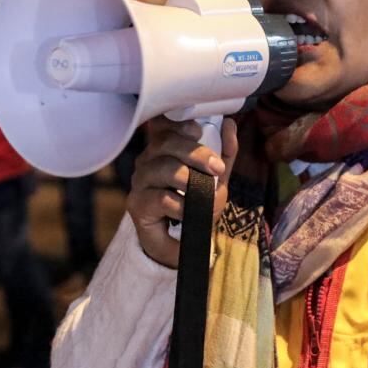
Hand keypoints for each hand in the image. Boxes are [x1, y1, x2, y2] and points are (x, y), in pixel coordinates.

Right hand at [126, 117, 236, 268]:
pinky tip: (188, 212)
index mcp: (165, 148)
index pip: (165, 124)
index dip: (180, 124)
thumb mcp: (215, 177)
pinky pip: (160, 197)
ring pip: (163, 168)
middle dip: (196, 153)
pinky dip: (181, 205)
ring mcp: (140, 181)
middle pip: (166, 143)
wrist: (181, 243)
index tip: (199, 131)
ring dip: (190, 180)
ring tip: (204, 195)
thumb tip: (230, 124)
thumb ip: (224, 152)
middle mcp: (148, 160)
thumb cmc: (195, 204)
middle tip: (217, 168)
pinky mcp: (137, 204)